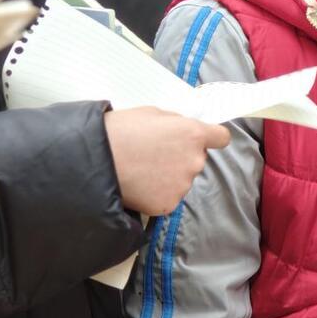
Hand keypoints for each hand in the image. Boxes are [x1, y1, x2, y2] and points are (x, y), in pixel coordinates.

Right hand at [104, 107, 230, 215]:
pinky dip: (156, 193)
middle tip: (154, 154)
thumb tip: (183, 129)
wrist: (94, 161)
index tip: (203, 140)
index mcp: (194, 134)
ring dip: (168, 176)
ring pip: (181, 179)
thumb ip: (175, 123)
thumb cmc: (120, 130)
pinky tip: (138, 185)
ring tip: (141, 169)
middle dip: (181, 157)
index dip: (212, 138)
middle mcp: (194, 161)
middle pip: (196, 159)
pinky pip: (168, 196)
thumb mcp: (152, 113)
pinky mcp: (169, 204)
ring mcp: (183, 185)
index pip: (221, 138)